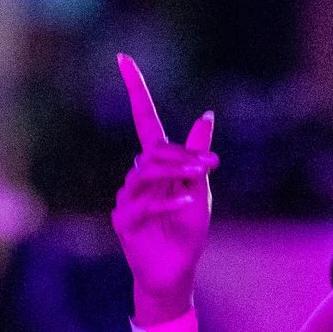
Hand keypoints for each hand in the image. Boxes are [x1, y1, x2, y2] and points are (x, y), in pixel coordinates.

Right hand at [112, 54, 215, 322]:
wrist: (176, 273)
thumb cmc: (186, 232)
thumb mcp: (200, 189)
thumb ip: (198, 155)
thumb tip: (207, 115)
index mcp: (156, 166)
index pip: (143, 120)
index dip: (135, 89)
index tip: (123, 58)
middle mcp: (136, 177)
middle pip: (152, 151)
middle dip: (181, 155)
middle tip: (209, 164)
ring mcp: (127, 198)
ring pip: (145, 173)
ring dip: (175, 173)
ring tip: (199, 179)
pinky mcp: (123, 221)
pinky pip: (143, 204)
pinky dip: (166, 201)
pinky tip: (185, 202)